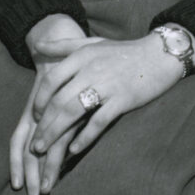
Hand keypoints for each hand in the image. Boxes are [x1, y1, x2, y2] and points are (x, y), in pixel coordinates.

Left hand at [7, 34, 188, 194]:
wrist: (160, 55)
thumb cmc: (124, 51)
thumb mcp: (92, 44)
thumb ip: (64, 45)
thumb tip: (36, 46)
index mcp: (82, 56)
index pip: (51, 80)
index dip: (40, 100)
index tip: (35, 116)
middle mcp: (91, 70)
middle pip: (59, 101)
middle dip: (43, 125)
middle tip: (34, 144)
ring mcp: (107, 86)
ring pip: (73, 112)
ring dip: (55, 133)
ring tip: (44, 149)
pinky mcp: (123, 100)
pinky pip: (98, 121)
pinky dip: (84, 137)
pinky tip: (74, 149)